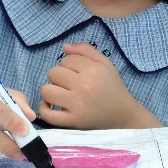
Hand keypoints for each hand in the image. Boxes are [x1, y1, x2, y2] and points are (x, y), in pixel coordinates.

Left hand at [39, 43, 160, 129]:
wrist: (123, 115)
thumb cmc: (113, 87)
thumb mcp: (105, 64)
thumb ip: (86, 50)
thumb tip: (64, 47)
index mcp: (93, 70)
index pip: (66, 60)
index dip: (70, 65)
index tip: (79, 73)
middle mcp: (83, 86)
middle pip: (53, 73)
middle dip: (60, 76)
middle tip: (70, 84)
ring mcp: (76, 105)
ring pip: (46, 90)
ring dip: (51, 91)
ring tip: (61, 93)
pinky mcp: (72, 121)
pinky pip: (47, 114)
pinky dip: (44, 109)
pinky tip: (50, 105)